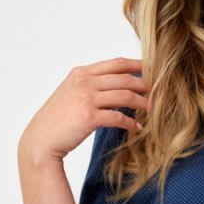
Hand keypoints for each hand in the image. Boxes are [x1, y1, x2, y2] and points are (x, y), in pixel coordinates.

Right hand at [18, 56, 149, 166]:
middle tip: (163, 92)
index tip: (155, 70)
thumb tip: (118, 87)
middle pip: (125, 78)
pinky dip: (131, 123)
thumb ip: (91, 86)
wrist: (40, 140)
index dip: (139, 65)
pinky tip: (137, 128)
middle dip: (147, 85)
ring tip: (155, 110)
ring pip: (126, 96)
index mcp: (81, 73)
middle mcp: (84, 82)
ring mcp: (86, 98)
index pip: (117, 63)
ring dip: (144, 104)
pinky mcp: (89, 117)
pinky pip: (119, 117)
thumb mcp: (71, 94)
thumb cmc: (57, 120)